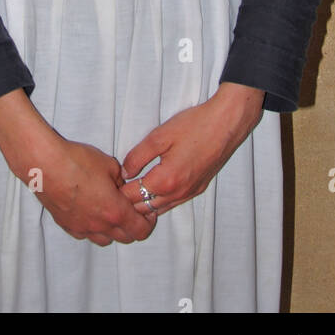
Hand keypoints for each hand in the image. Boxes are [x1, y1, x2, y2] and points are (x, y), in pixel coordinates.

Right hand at [32, 136, 157, 246]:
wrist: (45, 164)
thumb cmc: (77, 162)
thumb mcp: (109, 164)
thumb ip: (120, 179)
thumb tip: (122, 185)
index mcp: (115, 211)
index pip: (141, 230)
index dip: (149, 223)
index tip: (149, 212)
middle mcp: (100, 226)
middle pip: (125, 238)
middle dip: (133, 226)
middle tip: (132, 211)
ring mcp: (82, 228)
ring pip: (105, 239)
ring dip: (113, 230)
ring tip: (110, 212)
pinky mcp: (66, 225)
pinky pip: (85, 234)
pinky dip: (93, 228)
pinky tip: (90, 213)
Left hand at [120, 83, 264, 217]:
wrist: (227, 124)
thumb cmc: (195, 126)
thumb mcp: (159, 136)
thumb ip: (138, 156)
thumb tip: (125, 171)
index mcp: (165, 180)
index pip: (132, 197)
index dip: (117, 192)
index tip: (108, 184)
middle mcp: (178, 193)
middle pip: (144, 209)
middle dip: (127, 203)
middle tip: (114, 191)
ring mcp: (189, 193)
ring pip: (159, 210)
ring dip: (143, 205)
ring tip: (129, 192)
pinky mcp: (198, 189)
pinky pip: (172, 204)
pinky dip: (158, 202)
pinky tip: (152, 190)